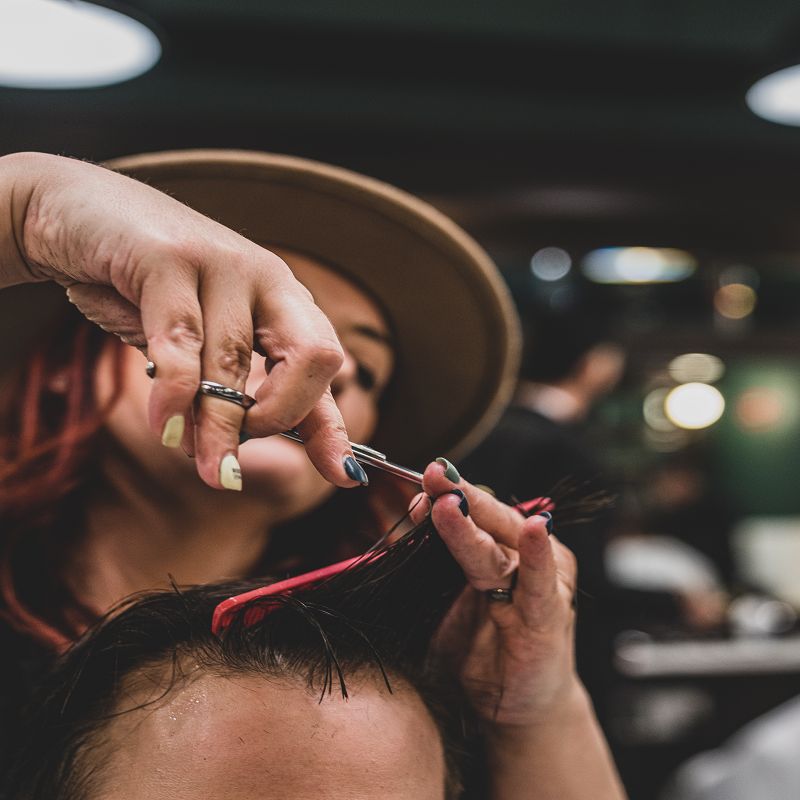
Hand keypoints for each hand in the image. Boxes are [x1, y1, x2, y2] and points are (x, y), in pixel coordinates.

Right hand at [1, 152, 359, 489]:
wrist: (75, 216)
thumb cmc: (145, 290)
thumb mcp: (201, 345)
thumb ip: (230, 391)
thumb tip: (241, 460)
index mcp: (285, 300)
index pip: (325, 368)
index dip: (334, 428)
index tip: (343, 477)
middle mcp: (267, 278)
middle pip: (314, 357)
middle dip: (278, 419)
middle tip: (234, 456)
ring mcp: (222, 263)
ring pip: (235, 361)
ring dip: (217, 427)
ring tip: (203, 466)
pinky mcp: (169, 258)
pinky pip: (180, 341)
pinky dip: (173, 393)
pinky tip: (164, 425)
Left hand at [410, 461, 579, 726]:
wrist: (516, 710)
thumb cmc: (481, 650)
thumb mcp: (446, 598)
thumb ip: (433, 557)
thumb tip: (416, 506)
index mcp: (499, 549)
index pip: (471, 513)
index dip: (445, 494)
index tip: (419, 476)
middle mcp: (522, 558)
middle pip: (488, 519)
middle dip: (459, 495)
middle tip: (434, 473)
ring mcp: (540, 583)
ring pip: (506, 543)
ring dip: (480, 520)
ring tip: (454, 500)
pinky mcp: (549, 616)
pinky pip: (540, 583)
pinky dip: (538, 555)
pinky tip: (537, 530)